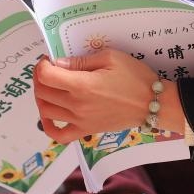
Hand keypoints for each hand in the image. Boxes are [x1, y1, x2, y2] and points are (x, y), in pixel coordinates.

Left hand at [34, 51, 181, 143]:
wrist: (152, 103)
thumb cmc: (134, 77)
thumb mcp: (110, 57)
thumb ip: (81, 61)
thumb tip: (59, 63)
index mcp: (81, 85)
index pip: (45, 76)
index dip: (42, 65)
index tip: (49, 60)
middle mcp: (76, 105)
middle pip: (42, 92)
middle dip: (40, 78)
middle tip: (50, 70)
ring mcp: (80, 121)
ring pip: (45, 111)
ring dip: (41, 97)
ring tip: (51, 87)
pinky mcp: (86, 130)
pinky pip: (59, 135)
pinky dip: (48, 126)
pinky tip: (50, 115)